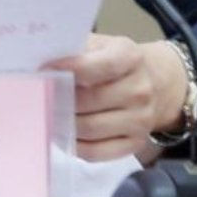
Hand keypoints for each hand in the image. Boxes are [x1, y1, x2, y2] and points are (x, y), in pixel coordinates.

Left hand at [41, 32, 187, 160]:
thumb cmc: (118, 60)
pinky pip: (98, 152)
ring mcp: (140, 120)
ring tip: (48, 114)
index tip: (44, 71)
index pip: (98, 66)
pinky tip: (63, 134)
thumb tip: (43, 62)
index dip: (68, 69)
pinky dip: (75, 146)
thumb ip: (78, 50)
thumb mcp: (103, 44)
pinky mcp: (135, 144)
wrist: (157, 83)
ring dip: (64, 123)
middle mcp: (139, 90)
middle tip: (40, 96)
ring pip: (91, 129)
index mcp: (130, 57)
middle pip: (90, 100)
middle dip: (60, 99)